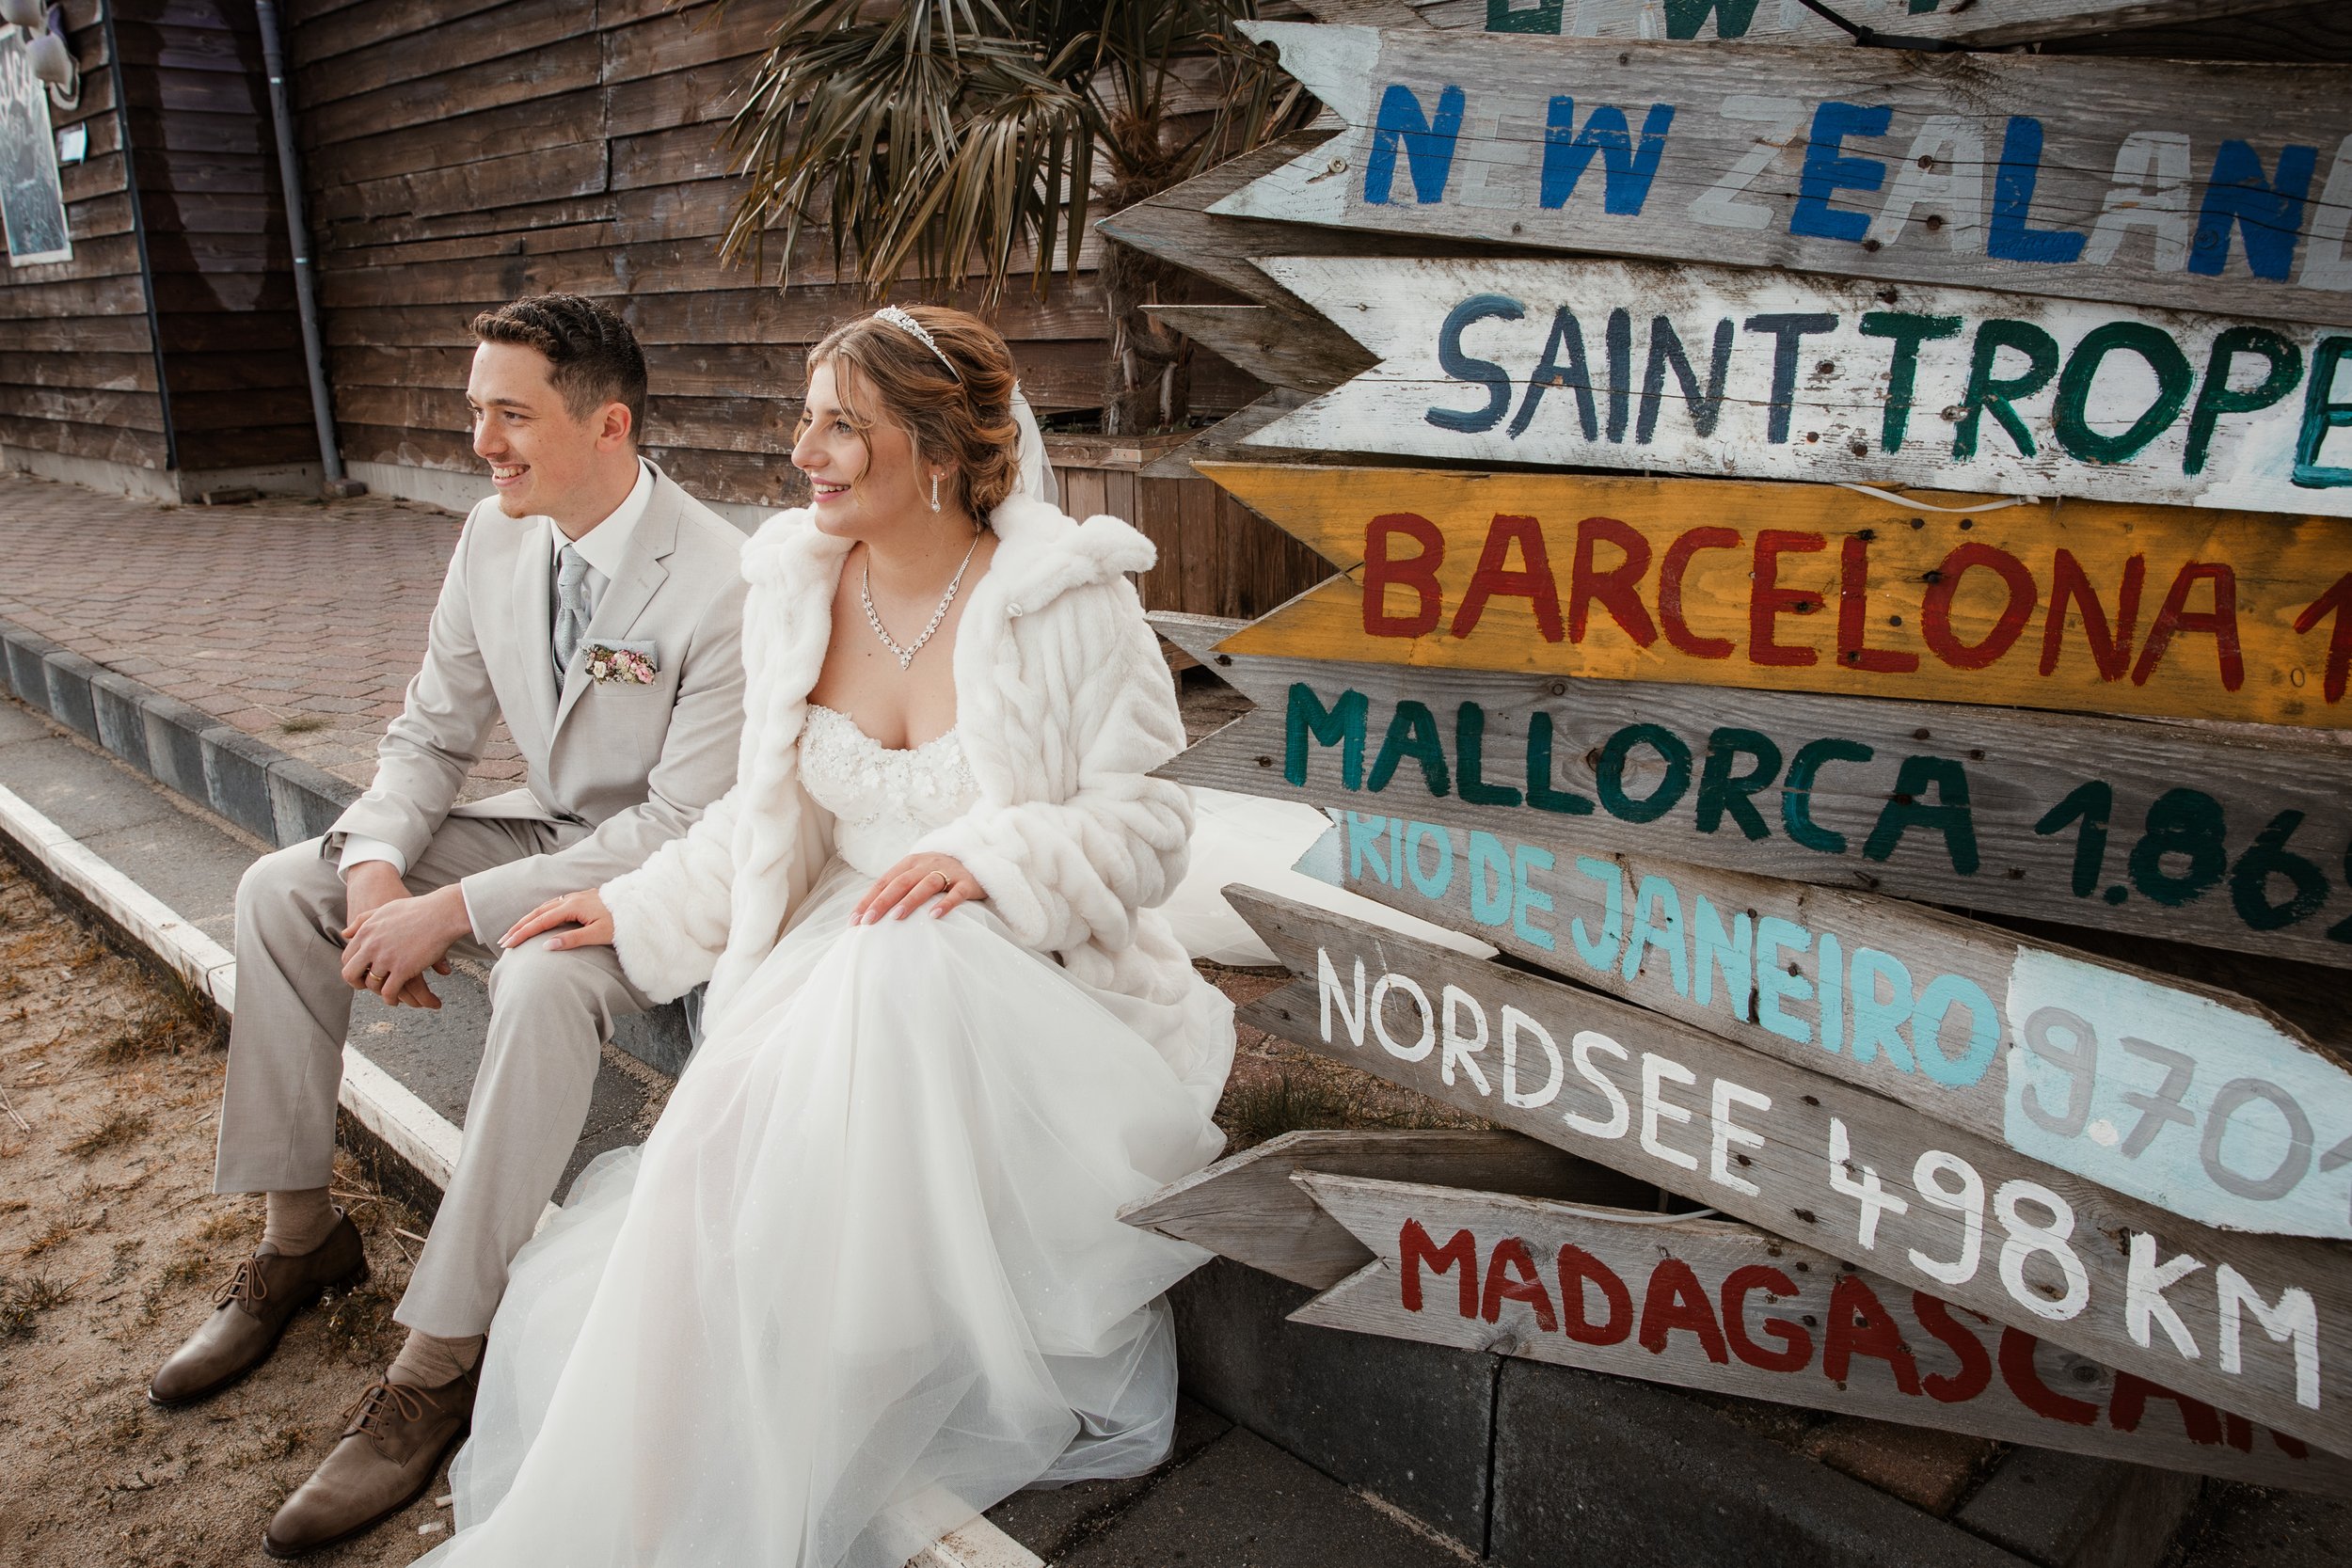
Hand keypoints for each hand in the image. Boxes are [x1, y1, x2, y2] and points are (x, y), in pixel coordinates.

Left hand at [340, 881, 468, 1008]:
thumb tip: (345, 933)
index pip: (347, 957)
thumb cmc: (418, 909)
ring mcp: (386, 958)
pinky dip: (391, 999)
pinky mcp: (403, 969)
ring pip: (372, 985)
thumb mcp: (384, 909)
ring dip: (379, 992)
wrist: (442, 913)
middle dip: (358, 984)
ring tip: (387, 994)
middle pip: (351, 974)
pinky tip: (396, 1000)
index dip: (354, 968)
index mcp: (366, 932)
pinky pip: (390, 992)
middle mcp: (371, 946)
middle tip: (368, 987)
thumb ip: (363, 920)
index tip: (363, 972)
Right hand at [501, 889, 614, 952]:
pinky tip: (539, 920)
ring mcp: (576, 897)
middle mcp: (571, 899)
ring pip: (545, 907)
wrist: (641, 905)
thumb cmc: (622, 922)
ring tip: (515, 932)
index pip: (540, 921)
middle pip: (538, 912)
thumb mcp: (599, 934)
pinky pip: (554, 905)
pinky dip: (541, 914)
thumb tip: (545, 946)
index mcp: (573, 906)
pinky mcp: (582, 899)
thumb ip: (572, 940)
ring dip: (528, 919)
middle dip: (519, 926)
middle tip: (503, 940)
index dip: (522, 933)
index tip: (507, 944)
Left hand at [853, 853, 983, 923]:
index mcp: (910, 863)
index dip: (868, 900)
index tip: (855, 921)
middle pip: (901, 882)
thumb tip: (869, 912)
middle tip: (868, 921)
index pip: (884, 881)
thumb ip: (898, 887)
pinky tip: (935, 916)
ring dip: (909, 900)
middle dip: (882, 902)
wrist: (978, 860)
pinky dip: (945, 904)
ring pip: (926, 885)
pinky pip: (955, 894)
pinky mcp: (967, 883)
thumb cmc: (940, 873)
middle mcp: (926, 865)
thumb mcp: (917, 874)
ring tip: (896, 917)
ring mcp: (948, 873)